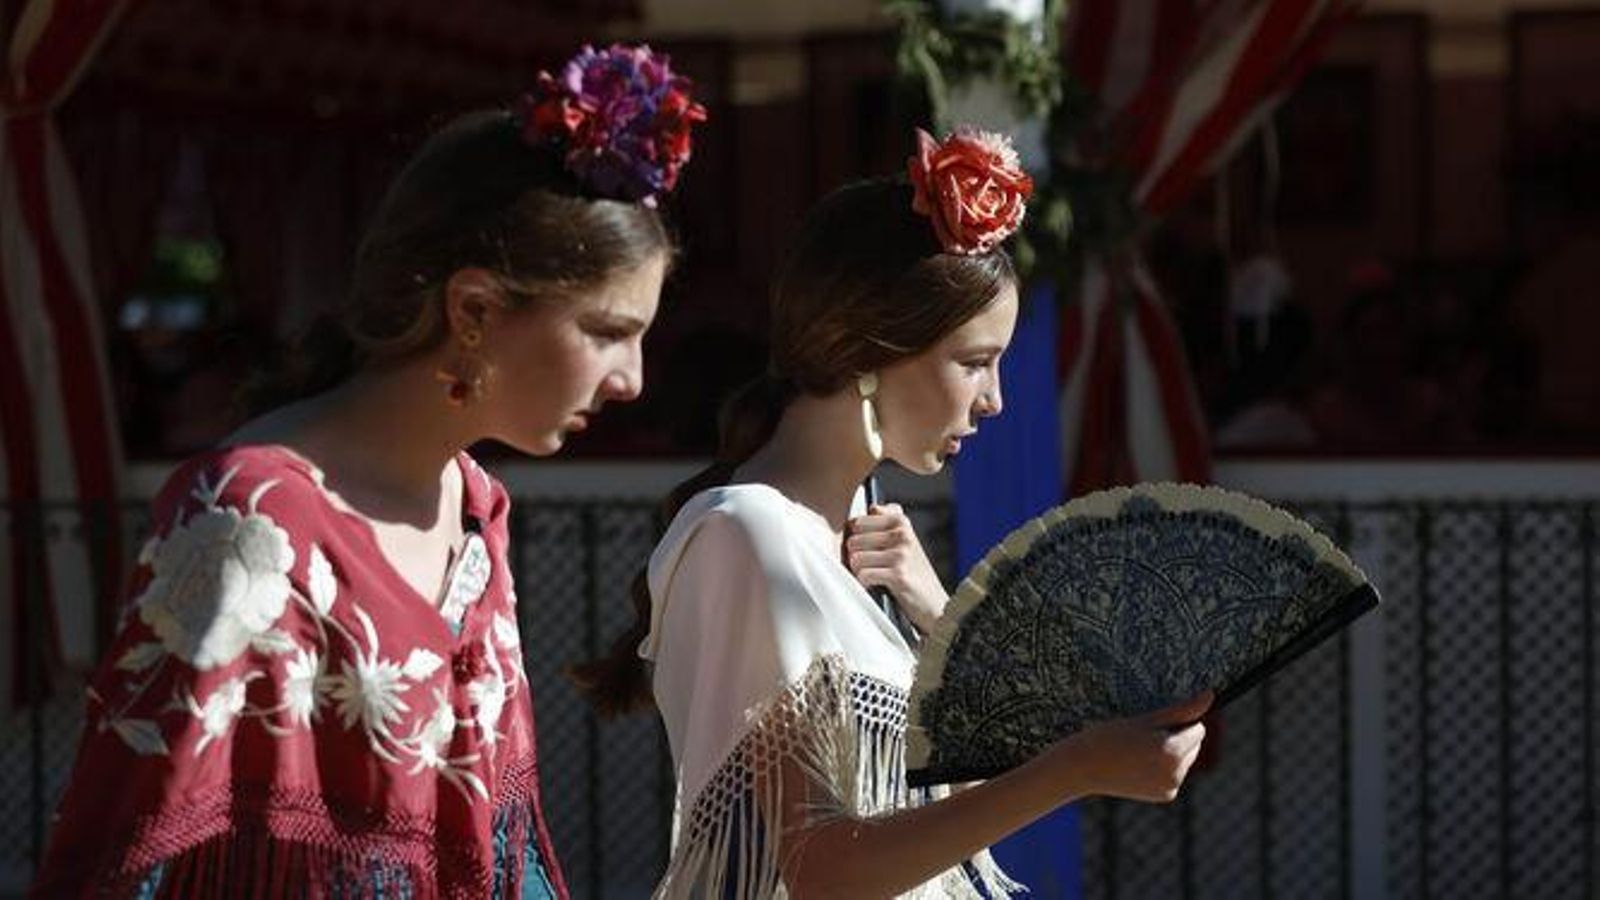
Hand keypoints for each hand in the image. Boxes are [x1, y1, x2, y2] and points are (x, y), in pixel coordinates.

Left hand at [845, 503, 947, 632]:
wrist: (934, 604)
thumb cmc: (913, 573)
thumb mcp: (904, 542)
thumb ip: (887, 522)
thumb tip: (868, 509)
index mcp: (901, 522)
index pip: (857, 521)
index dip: (856, 539)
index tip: (867, 550)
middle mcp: (902, 534)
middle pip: (853, 540)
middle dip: (856, 557)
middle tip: (871, 567)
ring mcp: (901, 554)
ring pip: (855, 558)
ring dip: (860, 572)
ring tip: (875, 576)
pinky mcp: (898, 575)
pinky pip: (863, 575)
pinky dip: (865, 584)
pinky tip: (876, 586)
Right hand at [1043, 691, 1212, 803]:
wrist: (1083, 767)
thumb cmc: (1109, 736)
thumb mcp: (1145, 719)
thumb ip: (1181, 710)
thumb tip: (1210, 696)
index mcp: (1172, 752)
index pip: (1198, 728)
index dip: (1177, 721)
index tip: (1152, 723)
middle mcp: (1176, 773)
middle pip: (1195, 745)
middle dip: (1178, 737)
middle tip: (1143, 737)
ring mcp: (1171, 787)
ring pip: (1186, 760)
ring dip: (1172, 752)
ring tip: (1140, 750)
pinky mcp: (1165, 796)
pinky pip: (1176, 774)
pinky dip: (1164, 767)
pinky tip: (1140, 764)